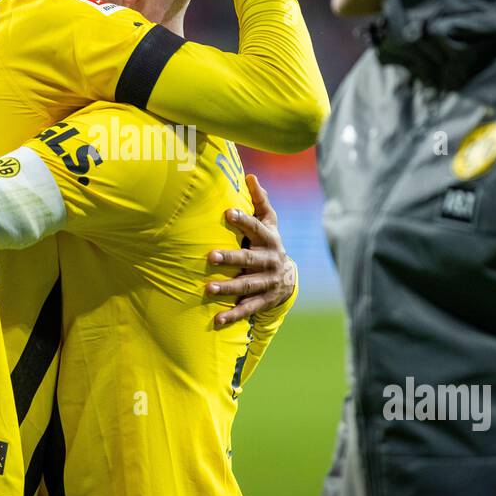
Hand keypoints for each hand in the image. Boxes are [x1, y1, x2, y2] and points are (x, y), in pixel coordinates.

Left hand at [205, 174, 296, 327]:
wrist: (287, 278)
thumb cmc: (269, 242)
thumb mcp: (269, 222)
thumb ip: (260, 201)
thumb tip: (250, 175)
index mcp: (270, 239)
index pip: (257, 228)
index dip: (243, 220)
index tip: (227, 213)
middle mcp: (271, 261)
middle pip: (250, 259)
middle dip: (231, 258)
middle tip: (210, 256)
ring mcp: (269, 282)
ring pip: (248, 285)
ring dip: (228, 288)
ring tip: (208, 289)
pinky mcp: (264, 301)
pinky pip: (248, 308)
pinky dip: (233, 315)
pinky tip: (217, 320)